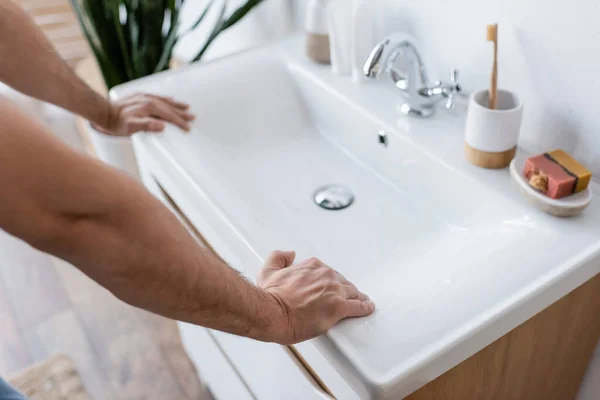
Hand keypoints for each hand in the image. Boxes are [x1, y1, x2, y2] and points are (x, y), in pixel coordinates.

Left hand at [93, 93, 194, 135]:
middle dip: (182, 113)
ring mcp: (144, 97)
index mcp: (149, 108)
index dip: (179, 122)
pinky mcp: (140, 96)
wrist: (104, 112)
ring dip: (176, 104)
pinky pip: (158, 96)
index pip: (169, 115)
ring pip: (165, 100)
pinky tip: (170, 99)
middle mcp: (148, 100)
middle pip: (169, 107)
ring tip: (187, 107)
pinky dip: (166, 98)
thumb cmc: (117, 123)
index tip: (187, 127)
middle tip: (192, 117)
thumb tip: (162, 126)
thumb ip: (147, 126)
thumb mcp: (131, 127)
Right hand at [257, 251, 374, 344]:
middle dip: (344, 289)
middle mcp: (325, 276)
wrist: (273, 313)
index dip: (330, 281)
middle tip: (347, 296)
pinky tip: (368, 308)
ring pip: (352, 292)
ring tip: (361, 300)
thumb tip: (289, 253)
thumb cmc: (272, 297)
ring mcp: (334, 291)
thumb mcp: (269, 270)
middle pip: (342, 282)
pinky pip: (358, 306)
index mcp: (312, 266)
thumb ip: (279, 257)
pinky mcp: (339, 307)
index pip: (327, 272)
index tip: (330, 286)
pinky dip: (365, 307)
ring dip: (357, 296)